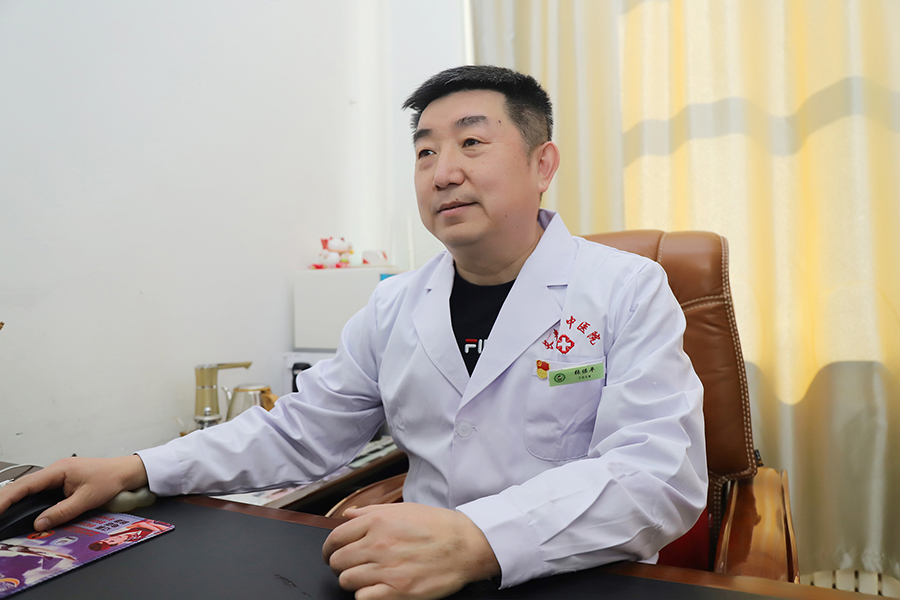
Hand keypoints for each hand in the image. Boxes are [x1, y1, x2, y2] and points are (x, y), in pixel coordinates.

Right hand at [0, 455, 147, 530]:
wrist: (127, 472)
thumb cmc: (111, 479)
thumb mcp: (87, 499)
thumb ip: (62, 512)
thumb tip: (39, 524)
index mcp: (59, 470)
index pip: (25, 485)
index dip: (7, 498)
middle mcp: (55, 470)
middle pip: (23, 485)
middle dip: (5, 499)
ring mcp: (58, 475)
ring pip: (30, 488)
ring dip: (15, 499)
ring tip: (2, 512)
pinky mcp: (62, 482)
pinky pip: (39, 490)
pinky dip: (27, 499)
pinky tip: (20, 508)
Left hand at [322, 503, 499, 599]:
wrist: (466, 545)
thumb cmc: (438, 526)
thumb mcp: (403, 509)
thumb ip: (371, 512)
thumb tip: (347, 516)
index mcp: (377, 522)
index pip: (335, 538)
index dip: (330, 548)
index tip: (332, 553)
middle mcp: (378, 545)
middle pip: (338, 561)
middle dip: (340, 565)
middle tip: (350, 566)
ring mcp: (387, 569)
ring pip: (347, 581)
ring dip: (352, 580)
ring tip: (365, 577)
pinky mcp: (398, 591)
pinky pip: (363, 598)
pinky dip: (365, 595)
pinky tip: (376, 588)